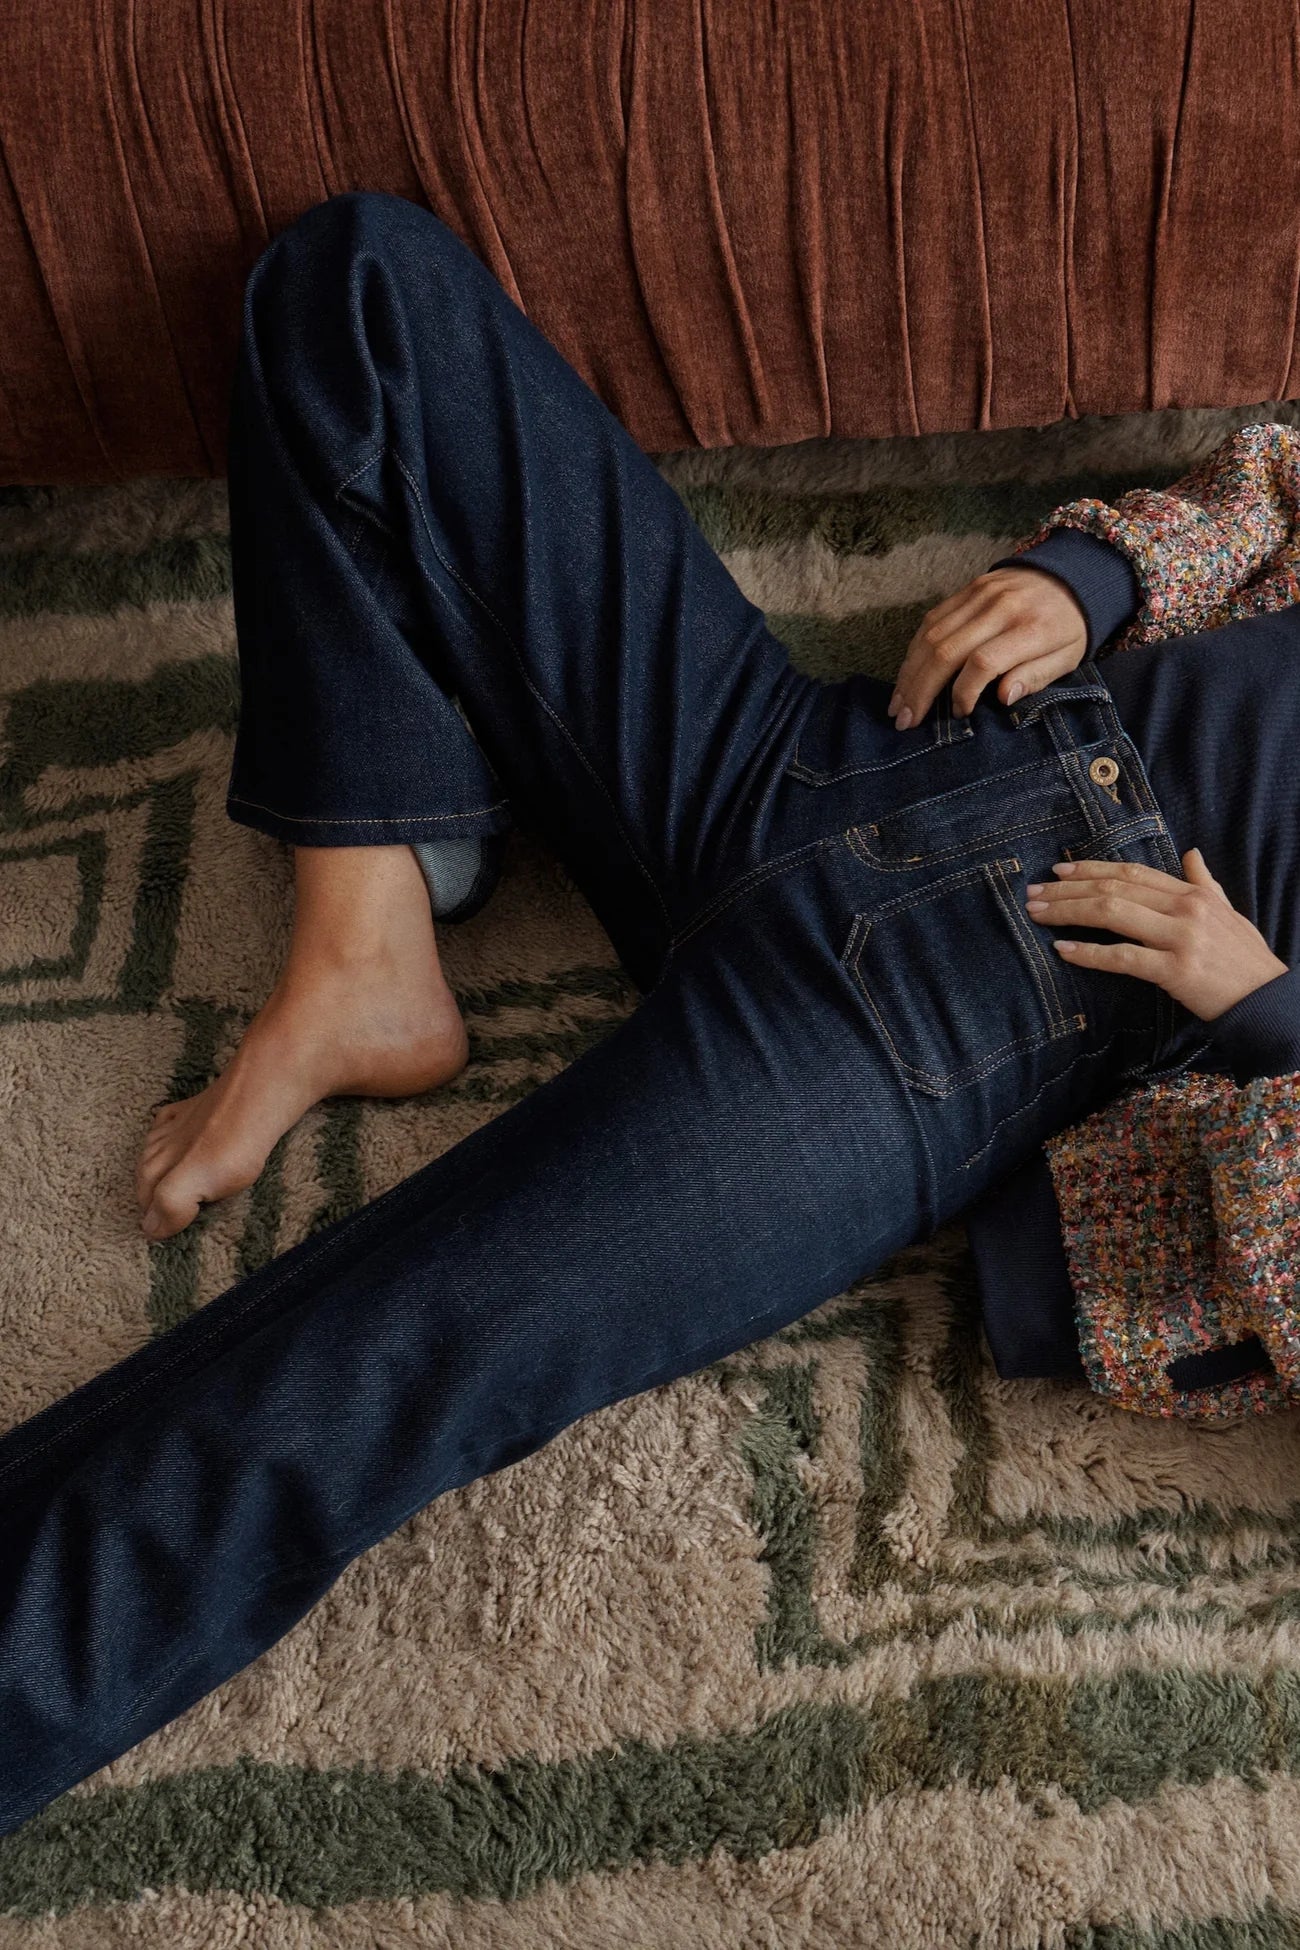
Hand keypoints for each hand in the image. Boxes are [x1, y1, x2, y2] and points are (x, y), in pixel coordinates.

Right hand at [888, 567, 1088, 729]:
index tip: (960, 714)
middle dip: (920, 689)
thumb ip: (1036, 677)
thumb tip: (1002, 698)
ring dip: (909, 673)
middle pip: (947, 650)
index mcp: (1030, 628)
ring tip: (898, 704)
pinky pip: (932, 619)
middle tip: (905, 721)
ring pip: (931, 635)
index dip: (964, 692)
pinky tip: (907, 674)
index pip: (984, 662)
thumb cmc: (1070, 626)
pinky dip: (915, 650)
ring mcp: (980, 594)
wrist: (1074, 574)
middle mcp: (1000, 607)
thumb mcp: (1068, 658)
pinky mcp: (968, 589)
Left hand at [1023, 849, 1288, 1020]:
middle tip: (1033, 892)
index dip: (1092, 868)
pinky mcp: (1176, 971)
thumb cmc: (1246, 959)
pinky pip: (1123, 957)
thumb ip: (1205, 883)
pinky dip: (1089, 953)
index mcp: (1193, 894)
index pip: (1132, 873)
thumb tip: (1192, 854)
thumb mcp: (1229, 912)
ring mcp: (1180, 938)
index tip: (1060, 870)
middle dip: (1068, 889)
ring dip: (1069, 912)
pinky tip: (1063, 949)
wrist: (1268, 1000)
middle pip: (1114, 889)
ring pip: (1112, 913)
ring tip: (1037, 914)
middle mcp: (1185, 909)